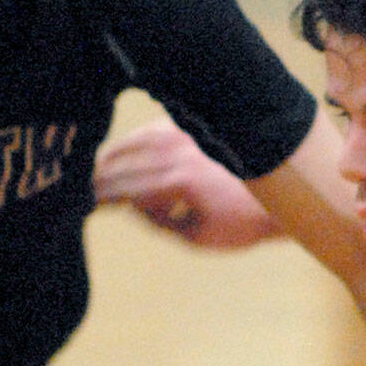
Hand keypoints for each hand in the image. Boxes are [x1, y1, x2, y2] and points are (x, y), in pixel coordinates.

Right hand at [93, 119, 278, 247]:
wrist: (286, 189)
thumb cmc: (244, 221)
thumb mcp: (199, 237)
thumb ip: (162, 223)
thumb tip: (133, 208)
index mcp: (177, 181)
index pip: (125, 188)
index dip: (100, 196)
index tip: (83, 204)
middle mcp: (178, 153)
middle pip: (123, 162)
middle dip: (99, 177)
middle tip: (79, 189)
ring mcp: (185, 136)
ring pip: (133, 142)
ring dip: (112, 157)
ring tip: (95, 172)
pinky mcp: (193, 129)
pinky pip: (151, 130)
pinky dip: (133, 141)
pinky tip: (123, 151)